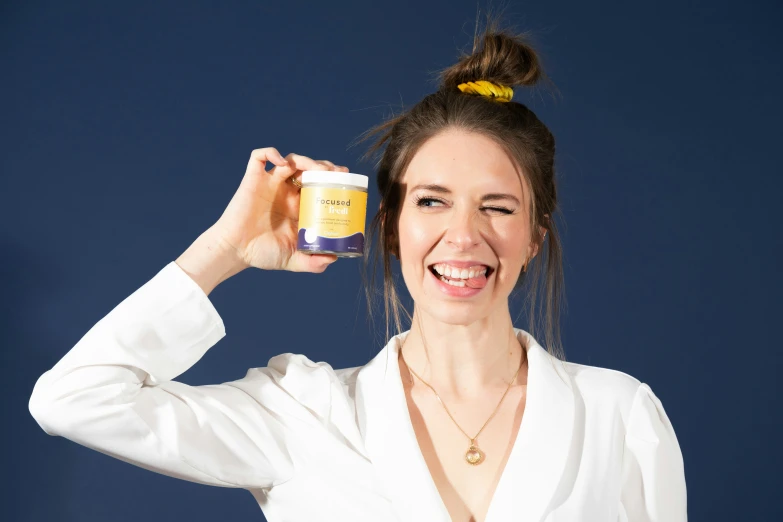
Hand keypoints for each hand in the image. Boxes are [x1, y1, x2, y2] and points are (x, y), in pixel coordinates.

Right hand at [212, 147, 349, 271]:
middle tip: (337, 173)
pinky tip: (283, 162)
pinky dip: (271, 152)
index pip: (319, 185)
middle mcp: (286, 192)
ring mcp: (270, 184)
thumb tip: (333, 259)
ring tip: (318, 169)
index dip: (332, 180)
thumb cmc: (262, 254)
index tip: (345, 182)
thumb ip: (313, 263)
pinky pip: (259, 157)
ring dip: (307, 160)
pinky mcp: (253, 180)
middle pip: (309, 169)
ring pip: (291, 160)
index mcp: (297, 206)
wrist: (235, 251)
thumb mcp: (293, 260)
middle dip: (325, 167)